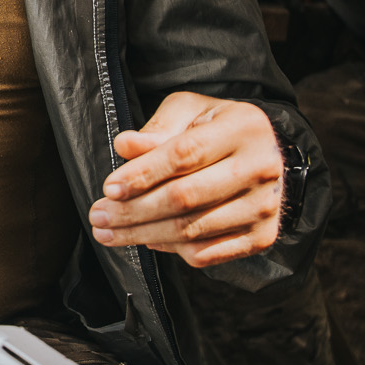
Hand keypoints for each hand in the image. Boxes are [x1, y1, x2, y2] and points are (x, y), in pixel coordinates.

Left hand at [90, 92, 285, 266]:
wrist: (266, 156)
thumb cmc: (216, 128)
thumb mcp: (189, 110)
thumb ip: (158, 127)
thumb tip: (125, 146)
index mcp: (243, 128)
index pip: (185, 155)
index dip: (142, 174)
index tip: (109, 188)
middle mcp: (261, 168)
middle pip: (185, 198)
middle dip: (133, 211)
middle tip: (98, 216)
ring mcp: (265, 207)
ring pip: (192, 231)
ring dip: (143, 235)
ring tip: (108, 232)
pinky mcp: (262, 237)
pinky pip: (207, 254)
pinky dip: (171, 250)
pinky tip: (148, 239)